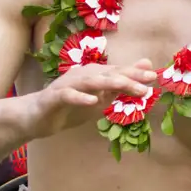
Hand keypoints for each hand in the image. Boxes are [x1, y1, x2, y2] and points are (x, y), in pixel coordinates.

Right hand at [28, 60, 156, 137]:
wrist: (36, 118)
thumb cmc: (69, 107)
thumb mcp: (98, 99)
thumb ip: (119, 87)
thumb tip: (143, 74)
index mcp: (92, 75)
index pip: (117, 73)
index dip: (135, 73)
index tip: (154, 76)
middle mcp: (81, 76)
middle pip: (108, 74)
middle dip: (129, 75)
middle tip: (148, 79)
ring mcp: (67, 85)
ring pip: (91, 81)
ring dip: (109, 83)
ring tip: (126, 87)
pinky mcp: (54, 98)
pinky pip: (68, 96)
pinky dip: (80, 98)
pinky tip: (92, 102)